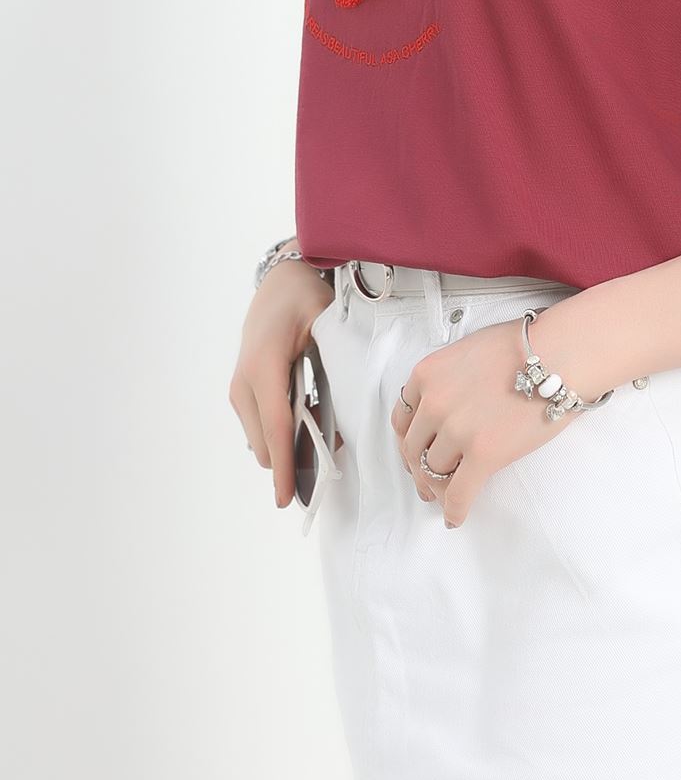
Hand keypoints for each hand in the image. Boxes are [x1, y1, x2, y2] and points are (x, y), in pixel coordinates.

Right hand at [229, 258, 341, 507]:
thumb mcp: (326, 326)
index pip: (276, 428)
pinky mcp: (243, 391)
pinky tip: (311, 416)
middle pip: (266, 444)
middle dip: (296, 460)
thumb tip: (341, 411)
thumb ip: (333, 367)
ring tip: (326, 430)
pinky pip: (262, 427)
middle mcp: (244, 383)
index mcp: (264, 368)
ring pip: (262, 439)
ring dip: (291, 446)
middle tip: (335, 450)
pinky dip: (285, 432)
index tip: (287, 498)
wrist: (282, 280)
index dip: (285, 466)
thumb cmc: (307, 298)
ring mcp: (240, 388)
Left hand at [394, 309, 591, 527]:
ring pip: (433, 472)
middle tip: (425, 483)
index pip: (403, 418)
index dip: (408, 440)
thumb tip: (455, 402)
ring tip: (444, 498)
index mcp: (427, 375)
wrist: (560, 353)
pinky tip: (455, 518)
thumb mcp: (469, 351)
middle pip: (414, 448)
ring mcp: (456, 431)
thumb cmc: (527, 346)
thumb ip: (449, 378)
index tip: (414, 452)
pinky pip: (459, 493)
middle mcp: (434, 403)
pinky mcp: (483, 455)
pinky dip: (454, 510)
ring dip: (437, 489)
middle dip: (418, 469)